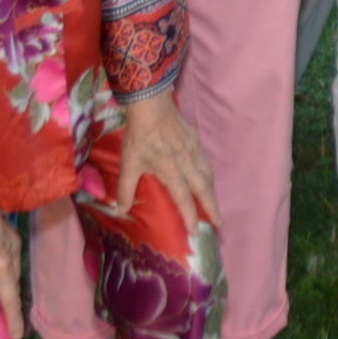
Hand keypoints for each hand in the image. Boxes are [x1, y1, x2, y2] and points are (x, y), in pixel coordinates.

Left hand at [115, 89, 219, 229]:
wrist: (152, 106)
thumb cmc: (139, 136)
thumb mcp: (129, 164)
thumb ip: (125, 189)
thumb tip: (119, 211)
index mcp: (171, 172)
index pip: (184, 200)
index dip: (190, 217)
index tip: (195, 232)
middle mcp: (187, 164)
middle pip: (204, 190)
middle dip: (212, 208)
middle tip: (218, 223)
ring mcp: (194, 152)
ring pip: (208, 176)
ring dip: (212, 192)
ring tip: (213, 204)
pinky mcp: (196, 141)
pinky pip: (206, 162)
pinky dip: (208, 175)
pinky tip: (206, 177)